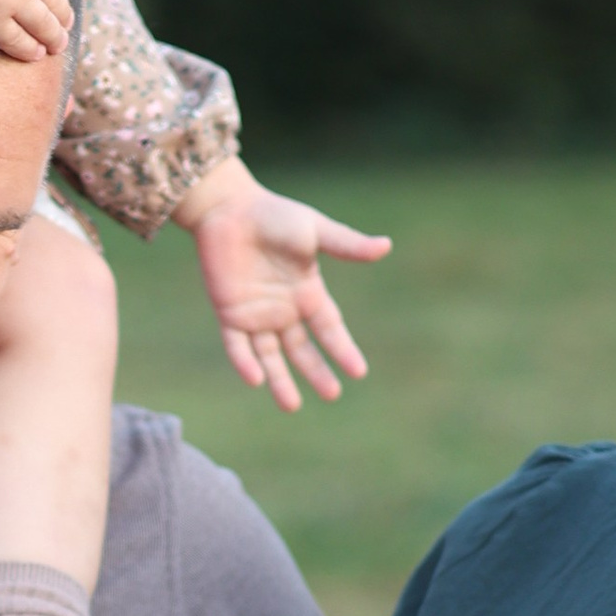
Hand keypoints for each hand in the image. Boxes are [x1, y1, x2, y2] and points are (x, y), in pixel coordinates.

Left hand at [175, 158, 390, 411]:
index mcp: (307, 293)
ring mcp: (256, 315)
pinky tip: (256, 380)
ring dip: (280, 380)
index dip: (343, 349)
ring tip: (291, 406)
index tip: (359, 372)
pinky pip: (238, 346)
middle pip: (302, 350)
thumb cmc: (274, 215)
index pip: (329, 329)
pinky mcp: (229, 314)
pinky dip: (245, 363)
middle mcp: (284, 310)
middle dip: (316, 372)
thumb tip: (386, 246)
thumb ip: (346, 245)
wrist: (229, 208)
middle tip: (332, 395)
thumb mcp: (315, 231)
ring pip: (270, 356)